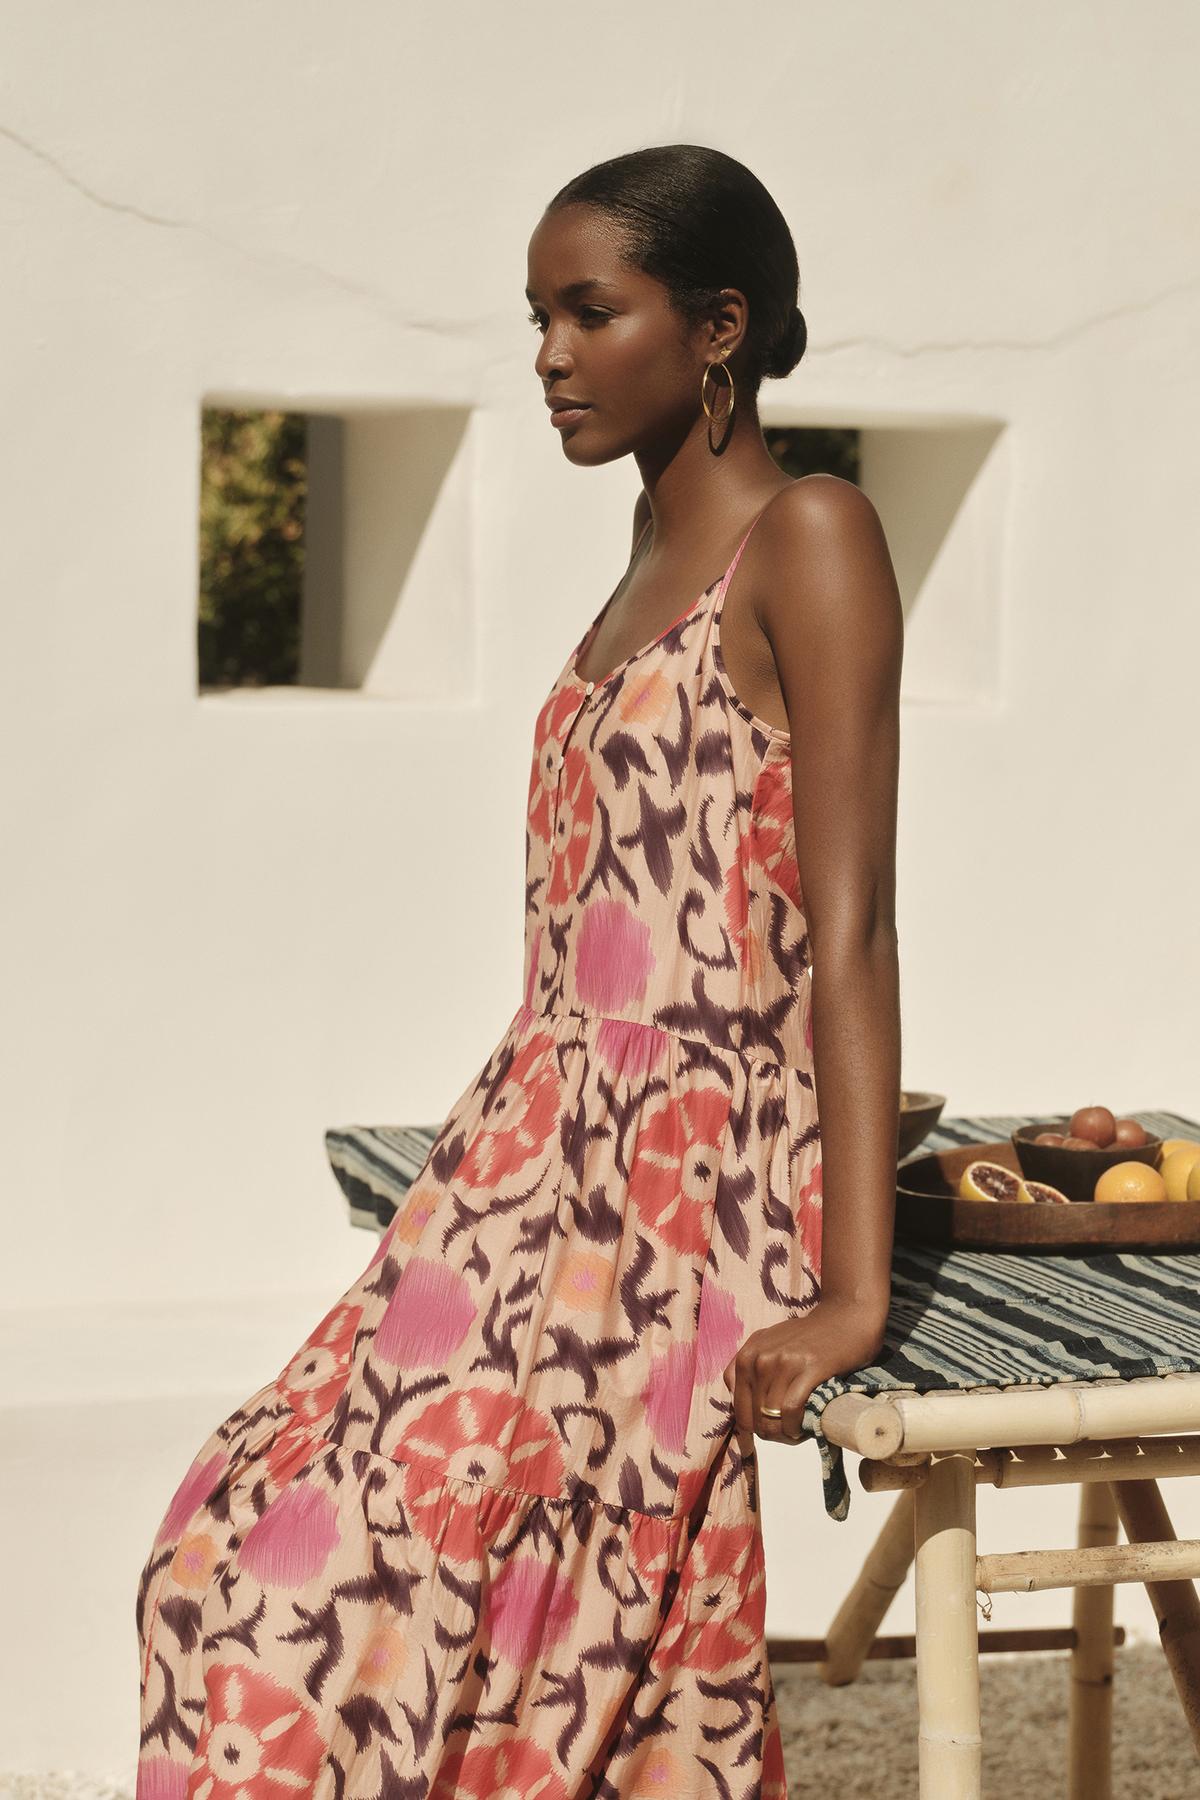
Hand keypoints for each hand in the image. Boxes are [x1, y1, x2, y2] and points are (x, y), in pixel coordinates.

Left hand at [722, 1296, 886, 1456]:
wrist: (846, 1317)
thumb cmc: (810, 1337)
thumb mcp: (771, 1345)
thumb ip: (752, 1370)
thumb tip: (742, 1411)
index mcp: (748, 1354)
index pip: (737, 1406)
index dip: (746, 1431)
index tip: (752, 1446)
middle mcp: (760, 1357)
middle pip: (754, 1416)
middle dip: (769, 1435)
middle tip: (787, 1437)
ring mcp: (784, 1362)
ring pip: (771, 1417)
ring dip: (784, 1434)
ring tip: (797, 1434)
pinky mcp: (809, 1368)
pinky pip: (790, 1410)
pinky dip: (794, 1427)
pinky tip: (802, 1430)